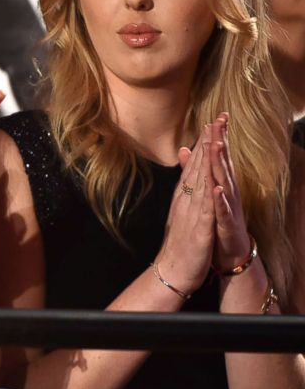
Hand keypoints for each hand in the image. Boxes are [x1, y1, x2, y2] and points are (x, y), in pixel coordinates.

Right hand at [156, 126, 216, 295]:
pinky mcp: (198, 230)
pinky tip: (214, 185)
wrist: (172, 269)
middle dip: (209, 142)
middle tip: (217, 119)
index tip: (212, 121)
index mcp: (185, 195)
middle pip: (199, 165)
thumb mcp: (182, 211)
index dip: (205, 142)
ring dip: (208, 161)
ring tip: (215, 141)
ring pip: (201, 182)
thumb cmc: (180, 241)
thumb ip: (184, 189)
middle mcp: (187, 199)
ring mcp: (192, 213)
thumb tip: (184, 175)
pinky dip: (209, 198)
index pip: (196, 164)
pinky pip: (205, 211)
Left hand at [206, 113, 252, 272]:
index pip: (218, 156)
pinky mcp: (225, 223)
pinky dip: (220, 199)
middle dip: (221, 142)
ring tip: (218, 146)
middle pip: (223, 163)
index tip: (217, 116)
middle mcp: (227, 191)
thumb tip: (187, 148)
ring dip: (221, 164)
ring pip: (224, 182)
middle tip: (219, 121)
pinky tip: (217, 189)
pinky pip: (222, 210)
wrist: (228, 250)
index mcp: (220, 183)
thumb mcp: (206, 192)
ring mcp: (228, 206)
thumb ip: (197, 169)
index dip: (218, 137)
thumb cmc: (217, 219)